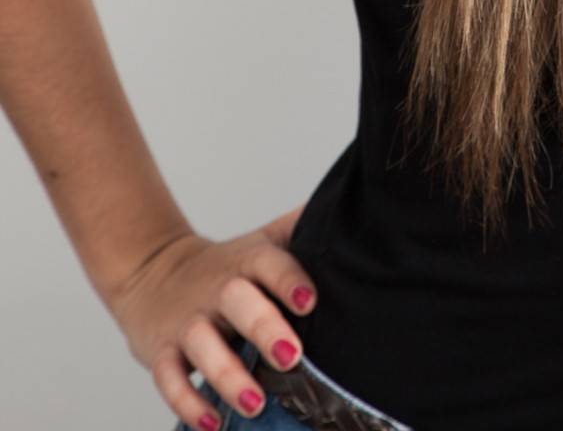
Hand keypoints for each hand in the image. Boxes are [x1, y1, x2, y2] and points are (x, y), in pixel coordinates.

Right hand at [108, 202, 317, 427]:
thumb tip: (355, 206)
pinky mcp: (161, 351)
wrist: (155, 270)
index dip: (290, 280)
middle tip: (292, 355)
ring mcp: (188, 321)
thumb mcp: (263, 240)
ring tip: (255, 404)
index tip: (312, 302)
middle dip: (265, 328)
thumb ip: (302, 229)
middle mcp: (218, 289)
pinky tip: (210, 424)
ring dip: (229, 376)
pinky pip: (168, 378)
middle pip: (238, 301)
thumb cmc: (228, 265)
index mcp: (247, 261)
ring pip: (203, 345)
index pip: (270, 264)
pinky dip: (186, 403)